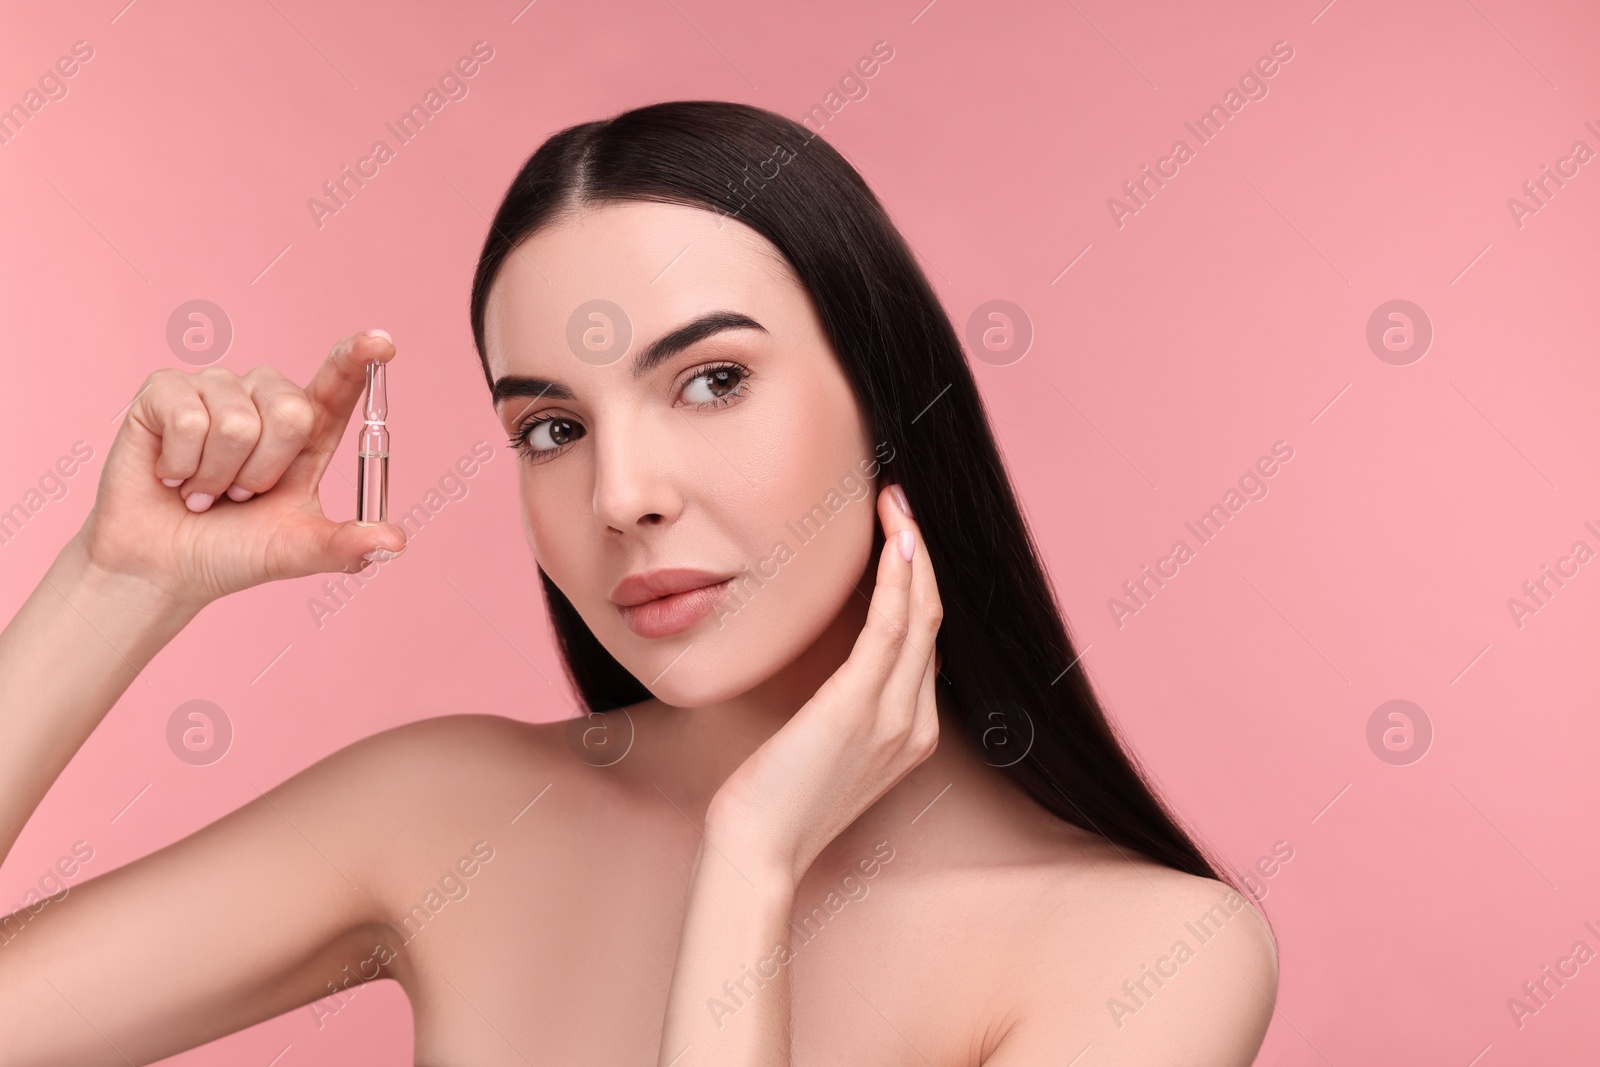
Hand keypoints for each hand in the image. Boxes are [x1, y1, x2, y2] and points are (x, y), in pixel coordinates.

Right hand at [74, 331, 407, 609]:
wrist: (162, 568)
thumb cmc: (232, 552)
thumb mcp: (297, 551)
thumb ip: (345, 544)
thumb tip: (395, 543)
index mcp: (305, 430)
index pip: (338, 384)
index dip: (358, 358)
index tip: (382, 343)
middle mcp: (263, 399)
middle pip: (292, 410)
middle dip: (264, 471)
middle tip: (240, 494)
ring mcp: (215, 390)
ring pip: (236, 421)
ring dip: (218, 475)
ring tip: (203, 489)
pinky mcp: (164, 391)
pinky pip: (188, 420)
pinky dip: (181, 465)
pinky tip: (171, 475)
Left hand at [703, 483, 943, 887]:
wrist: (757, 851)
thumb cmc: (774, 800)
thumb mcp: (821, 747)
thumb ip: (843, 704)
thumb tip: (834, 659)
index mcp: (910, 733)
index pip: (923, 641)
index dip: (916, 583)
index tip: (898, 535)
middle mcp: (914, 723)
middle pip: (933, 620)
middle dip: (921, 555)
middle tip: (900, 503)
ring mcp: (894, 717)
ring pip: (922, 615)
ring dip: (912, 552)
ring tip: (897, 504)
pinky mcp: (859, 707)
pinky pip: (893, 629)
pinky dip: (899, 580)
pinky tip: (895, 543)